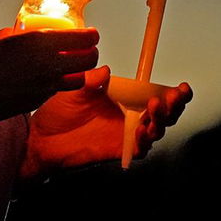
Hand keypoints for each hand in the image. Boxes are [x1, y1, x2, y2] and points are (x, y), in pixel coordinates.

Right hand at [0, 27, 98, 126]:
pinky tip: (44, 79)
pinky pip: (57, 92)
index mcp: (38, 43)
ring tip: (69, 66)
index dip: (91, 35)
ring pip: (78, 80)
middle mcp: (47, 66)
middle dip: (90, 53)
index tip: (91, 34)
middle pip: (88, 60)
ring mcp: (44, 87)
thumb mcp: (0, 38)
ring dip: (77, 72)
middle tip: (86, 49)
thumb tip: (27, 32)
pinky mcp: (37, 102)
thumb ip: (20, 34)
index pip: (81, 38)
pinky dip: (57, 84)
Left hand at [19, 70, 192, 180]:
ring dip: (161, 121)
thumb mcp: (75, 88)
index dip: (171, 93)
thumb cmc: (57, 112)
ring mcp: (124, 135)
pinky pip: (138, 149)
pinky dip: (144, 141)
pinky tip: (142, 130)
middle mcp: (128, 117)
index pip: (154, 95)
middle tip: (173, 97)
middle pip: (163, 115)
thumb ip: (91, 79)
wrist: (40, 138)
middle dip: (174, 107)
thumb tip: (106, 70)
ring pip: (155, 131)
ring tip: (155, 109)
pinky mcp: (117, 151)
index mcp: (123, 100)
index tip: (180, 86)